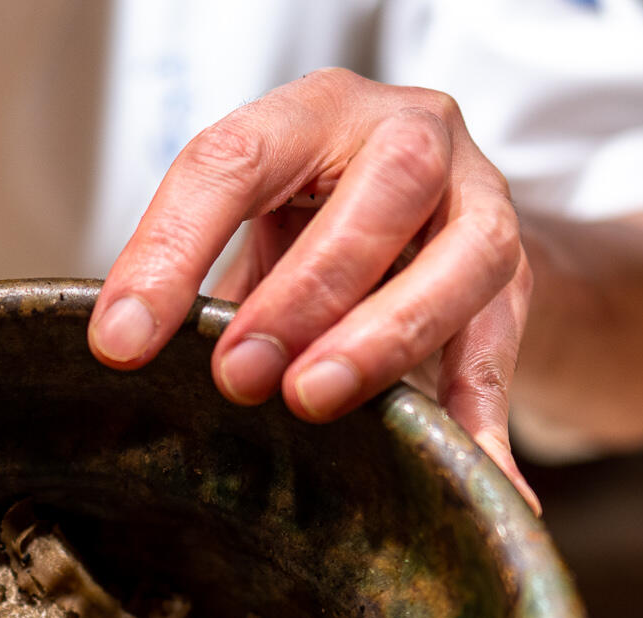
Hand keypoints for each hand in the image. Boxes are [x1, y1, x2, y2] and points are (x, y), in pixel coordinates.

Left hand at [89, 68, 537, 509]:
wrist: (427, 218)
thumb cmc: (312, 220)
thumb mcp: (247, 226)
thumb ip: (199, 278)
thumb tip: (125, 348)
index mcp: (315, 113)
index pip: (233, 160)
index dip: (172, 251)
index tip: (124, 341)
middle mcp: (410, 137)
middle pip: (383, 189)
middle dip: (305, 291)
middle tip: (243, 376)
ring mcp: (479, 200)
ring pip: (466, 255)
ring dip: (388, 336)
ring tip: (320, 400)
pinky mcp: (518, 278)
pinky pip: (503, 351)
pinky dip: (480, 421)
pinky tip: (473, 479)